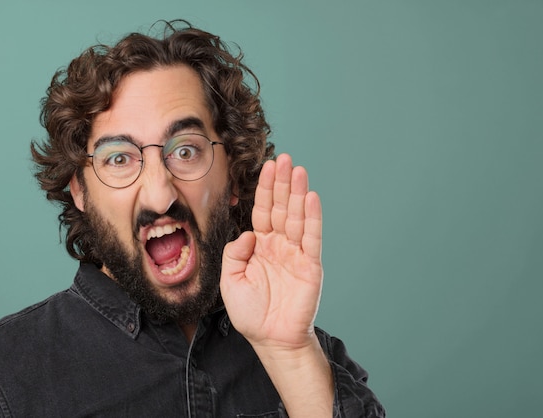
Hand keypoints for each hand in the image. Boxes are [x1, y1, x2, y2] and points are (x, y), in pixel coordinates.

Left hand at [220, 153, 322, 350]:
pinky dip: (312, 217)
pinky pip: (311, 237)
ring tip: (299, 170)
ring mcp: (296, 253)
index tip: (267, 167)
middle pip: (281, 207)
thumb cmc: (250, 312)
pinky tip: (311, 197)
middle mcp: (279, 245)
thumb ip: (234, 253)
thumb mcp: (230, 280)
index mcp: (260, 246)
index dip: (265, 189)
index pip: (263, 211)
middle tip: (285, 158)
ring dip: (297, 193)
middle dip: (282, 183)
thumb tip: (249, 233)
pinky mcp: (310, 265)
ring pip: (297, 217)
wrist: (271, 339)